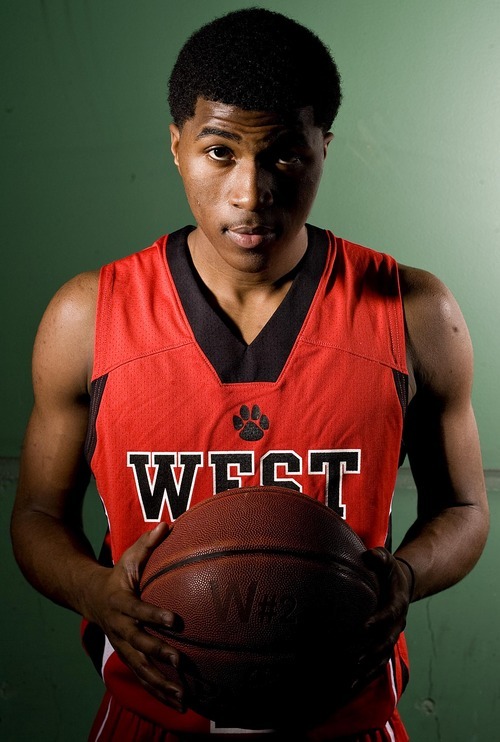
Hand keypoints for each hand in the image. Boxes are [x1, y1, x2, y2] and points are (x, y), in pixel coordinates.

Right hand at [83, 523, 184, 711]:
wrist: (89, 597)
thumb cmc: (117, 574)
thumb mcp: (129, 557)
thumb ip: (148, 543)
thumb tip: (167, 524)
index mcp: (121, 602)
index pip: (138, 610)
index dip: (154, 616)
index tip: (174, 620)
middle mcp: (120, 627)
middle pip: (139, 643)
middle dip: (158, 653)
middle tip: (179, 661)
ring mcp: (123, 645)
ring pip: (140, 668)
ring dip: (160, 683)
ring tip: (181, 696)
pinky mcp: (128, 656)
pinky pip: (143, 677)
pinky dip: (158, 691)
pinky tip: (178, 704)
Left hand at [352, 547, 412, 692]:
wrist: (403, 585)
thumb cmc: (389, 571)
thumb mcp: (386, 559)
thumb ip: (380, 557)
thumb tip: (370, 556)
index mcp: (398, 602)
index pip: (390, 612)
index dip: (379, 620)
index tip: (364, 626)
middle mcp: (397, 623)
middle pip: (386, 640)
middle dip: (371, 651)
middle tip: (355, 659)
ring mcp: (391, 635)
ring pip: (382, 656)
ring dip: (368, 669)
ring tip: (351, 680)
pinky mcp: (385, 643)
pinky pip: (377, 662)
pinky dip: (366, 674)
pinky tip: (351, 686)